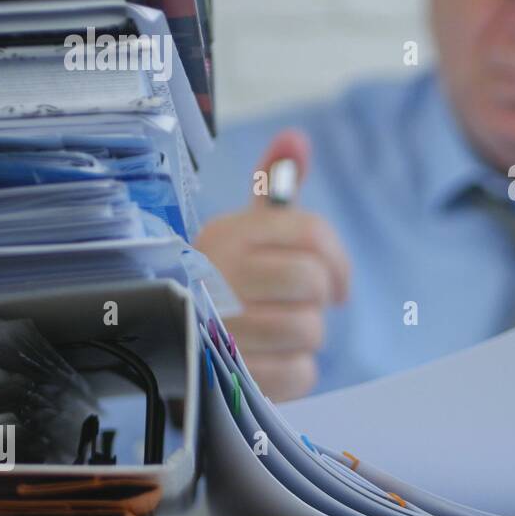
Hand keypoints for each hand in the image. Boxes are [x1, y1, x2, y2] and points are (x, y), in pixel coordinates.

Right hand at [194, 129, 350, 401]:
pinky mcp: (229, 378)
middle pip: (311, 281)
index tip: (337, 283)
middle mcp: (219, 275)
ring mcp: (219, 328)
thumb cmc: (228, 280)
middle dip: (316, 299)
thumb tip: (296, 138)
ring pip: (308, 330)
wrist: (177, 343)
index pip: (312, 233)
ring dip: (305, 337)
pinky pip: (299, 373)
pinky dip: (296, 372)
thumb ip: (275, 184)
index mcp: (230, 234)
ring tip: (279, 333)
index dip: (338, 261)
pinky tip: (272, 363)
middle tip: (299, 306)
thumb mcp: (249, 230)